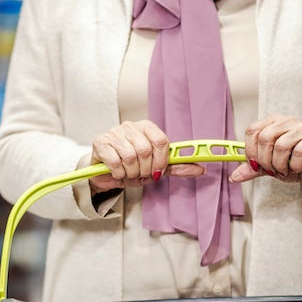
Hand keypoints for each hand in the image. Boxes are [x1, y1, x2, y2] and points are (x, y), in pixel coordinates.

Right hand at [89, 121, 205, 192]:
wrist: (106, 173)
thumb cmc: (132, 167)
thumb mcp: (156, 167)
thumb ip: (176, 167)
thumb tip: (200, 169)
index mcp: (147, 127)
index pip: (161, 140)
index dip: (161, 160)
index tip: (158, 171)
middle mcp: (131, 126)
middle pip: (145, 150)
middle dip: (145, 170)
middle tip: (141, 174)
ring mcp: (114, 133)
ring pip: (130, 157)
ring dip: (131, 172)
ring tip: (128, 173)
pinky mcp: (100, 142)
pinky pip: (115, 161)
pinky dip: (118, 173)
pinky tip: (117, 172)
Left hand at [229, 115, 301, 199]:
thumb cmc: (292, 163)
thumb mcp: (269, 166)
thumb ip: (253, 168)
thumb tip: (234, 176)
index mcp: (272, 122)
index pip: (252, 130)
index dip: (250, 150)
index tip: (254, 164)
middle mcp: (287, 121)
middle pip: (265, 138)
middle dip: (265, 160)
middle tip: (271, 170)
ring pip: (281, 146)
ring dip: (279, 165)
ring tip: (284, 170)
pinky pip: (298, 152)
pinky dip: (294, 165)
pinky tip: (296, 168)